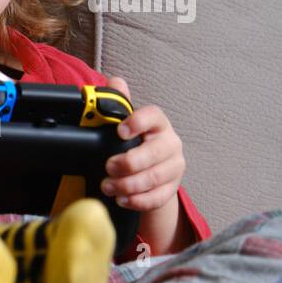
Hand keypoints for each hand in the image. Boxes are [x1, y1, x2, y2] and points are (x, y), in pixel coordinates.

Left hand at [100, 76, 185, 212]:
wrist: (152, 173)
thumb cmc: (136, 144)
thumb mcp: (127, 125)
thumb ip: (119, 104)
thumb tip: (115, 82)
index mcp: (158, 124)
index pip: (154, 116)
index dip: (138, 122)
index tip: (120, 131)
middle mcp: (170, 144)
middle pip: (154, 153)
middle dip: (129, 163)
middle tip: (108, 167)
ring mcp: (174, 167)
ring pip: (155, 177)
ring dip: (128, 184)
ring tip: (108, 186)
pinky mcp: (171, 188)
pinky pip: (157, 197)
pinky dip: (137, 200)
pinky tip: (121, 199)